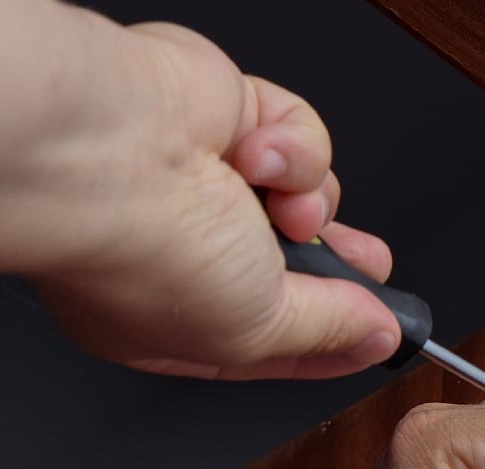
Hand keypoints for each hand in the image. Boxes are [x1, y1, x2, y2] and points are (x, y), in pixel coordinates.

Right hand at [29, 23, 399, 379]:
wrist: (107, 152)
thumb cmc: (146, 253)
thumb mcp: (255, 330)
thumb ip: (325, 331)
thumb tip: (376, 335)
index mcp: (168, 318)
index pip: (270, 337)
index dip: (329, 339)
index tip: (376, 338)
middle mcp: (184, 245)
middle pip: (295, 262)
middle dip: (340, 265)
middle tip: (369, 267)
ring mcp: (205, 175)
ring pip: (306, 196)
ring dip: (311, 204)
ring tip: (285, 209)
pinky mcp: (224, 114)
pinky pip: (298, 136)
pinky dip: (293, 148)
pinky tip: (257, 154)